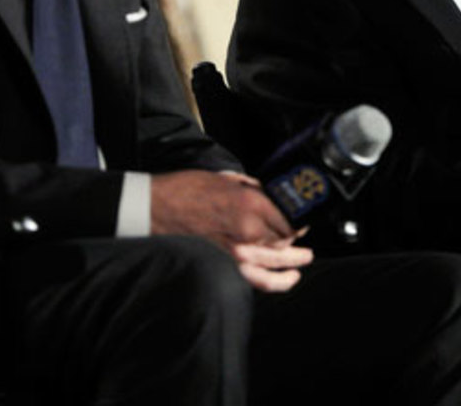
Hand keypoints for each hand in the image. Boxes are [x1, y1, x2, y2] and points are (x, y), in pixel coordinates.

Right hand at [150, 170, 312, 291]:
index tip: (303, 220)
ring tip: (303, 261)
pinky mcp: (225, 264)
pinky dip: (276, 281)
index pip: (288, 218)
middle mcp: (249, 231)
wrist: (157, 208)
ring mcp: (237, 252)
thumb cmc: (186, 189)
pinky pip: (257, 279)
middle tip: (303, 238)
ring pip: (275, 262)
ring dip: (293, 262)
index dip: (300, 220)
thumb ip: (253, 189)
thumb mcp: (227, 178)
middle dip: (296, 240)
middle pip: (285, 240)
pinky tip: (287, 279)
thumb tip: (270, 195)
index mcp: (251, 205)